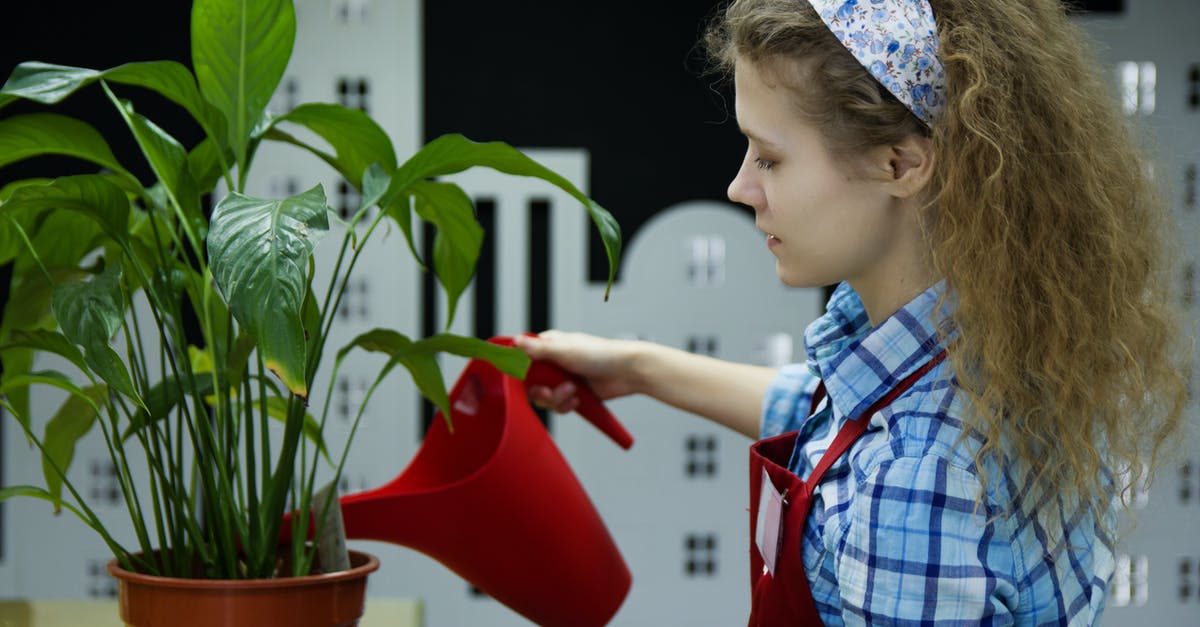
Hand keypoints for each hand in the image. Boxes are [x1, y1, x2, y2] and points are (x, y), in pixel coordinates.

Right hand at [513, 331, 642, 412]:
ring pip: (545, 397)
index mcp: (549, 346)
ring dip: (557, 398)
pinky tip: (578, 399)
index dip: (521, 372)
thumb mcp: (564, 351)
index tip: (523, 380)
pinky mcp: (573, 393)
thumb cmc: (600, 354)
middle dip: (542, 391)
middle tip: (551, 391)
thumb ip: (538, 349)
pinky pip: (558, 406)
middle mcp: (553, 363)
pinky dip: (566, 405)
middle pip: (531, 383)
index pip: (522, 359)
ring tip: (574, 392)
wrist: (627, 372)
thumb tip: (515, 341)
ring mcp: (563, 379)